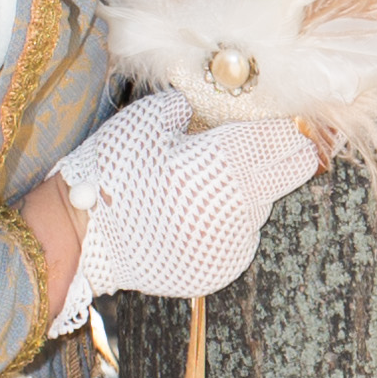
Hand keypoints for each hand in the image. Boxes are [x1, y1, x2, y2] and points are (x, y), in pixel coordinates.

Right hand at [33, 86, 317, 319]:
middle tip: (261, 149)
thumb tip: (205, 110)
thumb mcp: (146, 120)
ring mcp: (233, 243)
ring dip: (246, 193)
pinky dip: (225, 225)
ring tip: (200, 189)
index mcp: (226, 161)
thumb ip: (187, 108)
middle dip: (282, 156)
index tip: (280, 123)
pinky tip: (191, 218)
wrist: (84, 238)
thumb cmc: (113, 173)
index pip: (286, 139)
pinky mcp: (222, 269)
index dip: (287, 127)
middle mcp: (240, 205)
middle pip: (292, 172)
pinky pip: (240, 239)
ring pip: (262, 207)